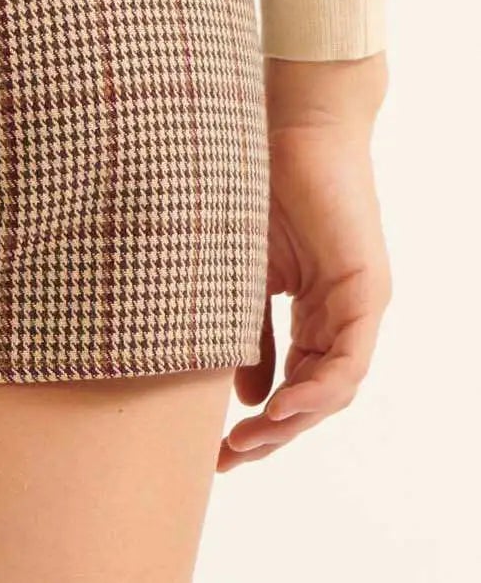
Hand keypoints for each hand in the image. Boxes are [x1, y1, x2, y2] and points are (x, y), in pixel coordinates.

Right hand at [219, 54, 390, 471]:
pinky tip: (284, 409)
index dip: (258, 423)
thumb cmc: (253, 185)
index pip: (292, 383)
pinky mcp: (366, 289)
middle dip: (272, 435)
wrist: (284, 124)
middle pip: (314, 396)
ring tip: (250, 441)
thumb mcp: (238, 278)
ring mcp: (357, 303)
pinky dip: (319, 389)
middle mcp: (340, 312)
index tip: (216, 450)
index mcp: (312, 309)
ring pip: (335, 386)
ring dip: (293, 422)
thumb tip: (244, 396)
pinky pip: (349, 358)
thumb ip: (246, 334)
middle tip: (229, 459)